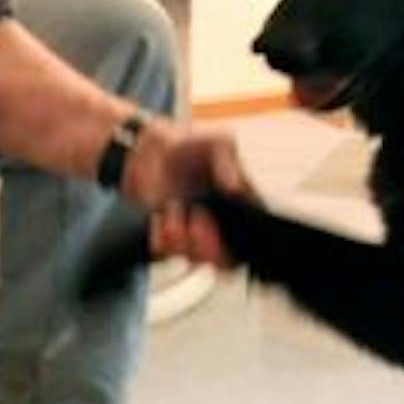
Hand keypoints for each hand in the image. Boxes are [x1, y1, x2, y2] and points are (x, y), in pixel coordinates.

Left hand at [120, 116, 252, 268]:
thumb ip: (229, 163)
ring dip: (182, 240)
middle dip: (209, 247)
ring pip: (194, 258)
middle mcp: (219, 226)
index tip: (218, 225)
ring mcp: (193, 233)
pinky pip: (165, 251)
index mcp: (239, 207)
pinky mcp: (169, 235)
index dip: (237, 243)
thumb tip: (236, 189)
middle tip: (197, 222)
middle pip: (224, 259)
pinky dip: (160, 238)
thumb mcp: (219, 144)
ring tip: (173, 210)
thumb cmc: (192, 145)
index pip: (249, 240)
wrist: (154, 149)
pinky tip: (159, 217)